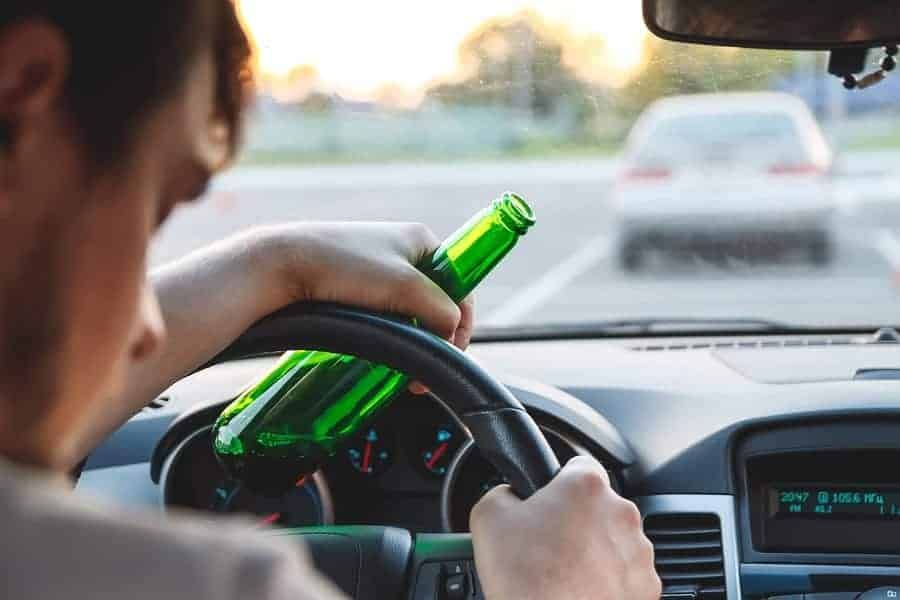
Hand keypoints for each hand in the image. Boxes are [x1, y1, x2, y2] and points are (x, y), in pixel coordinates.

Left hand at [260, 221, 473, 348]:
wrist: (280, 265)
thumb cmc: (342, 267)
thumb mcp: (405, 286)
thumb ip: (440, 310)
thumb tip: (451, 332)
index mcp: (421, 240)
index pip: (460, 286)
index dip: (461, 324)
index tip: (449, 353)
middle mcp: (402, 251)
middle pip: (435, 303)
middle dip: (432, 337)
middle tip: (420, 371)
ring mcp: (377, 268)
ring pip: (408, 313)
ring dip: (409, 340)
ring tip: (399, 368)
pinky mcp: (353, 285)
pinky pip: (384, 315)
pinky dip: (387, 335)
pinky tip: (379, 351)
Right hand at [470, 456, 660, 599]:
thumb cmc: (526, 579)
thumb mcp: (488, 517)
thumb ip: (503, 492)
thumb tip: (510, 495)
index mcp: (586, 486)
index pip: (580, 464)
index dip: (560, 483)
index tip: (551, 501)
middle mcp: (620, 513)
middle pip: (598, 505)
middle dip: (578, 520)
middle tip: (550, 543)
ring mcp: (638, 551)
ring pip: (615, 539)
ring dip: (596, 549)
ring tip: (565, 571)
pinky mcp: (646, 585)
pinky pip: (627, 573)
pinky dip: (610, 579)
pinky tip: (583, 589)